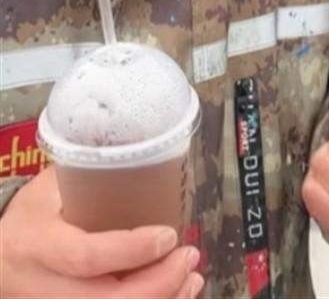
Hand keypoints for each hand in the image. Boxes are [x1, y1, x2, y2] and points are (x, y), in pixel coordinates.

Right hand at [0, 166, 203, 298]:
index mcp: (39, 246)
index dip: (131, 251)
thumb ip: (86, 175)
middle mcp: (45, 291)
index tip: (169, 234)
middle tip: (189, 256)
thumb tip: (142, 150)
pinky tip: (176, 295)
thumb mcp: (47, 191)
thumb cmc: (30, 218)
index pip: (87, 257)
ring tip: (192, 278)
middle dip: (158, 285)